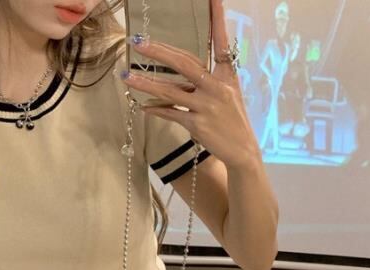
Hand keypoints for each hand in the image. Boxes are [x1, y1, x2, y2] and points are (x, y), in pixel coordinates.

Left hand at [122, 0, 259, 169]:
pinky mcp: (198, 125)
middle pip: (184, 63)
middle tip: (138, 42)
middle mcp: (217, 87)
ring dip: (146, 84)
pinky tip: (143, 107)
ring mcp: (207, 106)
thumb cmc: (232, 121)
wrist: (243, 150)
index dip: (218, 19)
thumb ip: (205, 82)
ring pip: (171, 91)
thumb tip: (179, 76)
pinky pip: (172, 114)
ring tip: (126, 76)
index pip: (221, 42)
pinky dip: (157, 110)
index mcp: (226, 75)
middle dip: (159, 52)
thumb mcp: (227, 96)